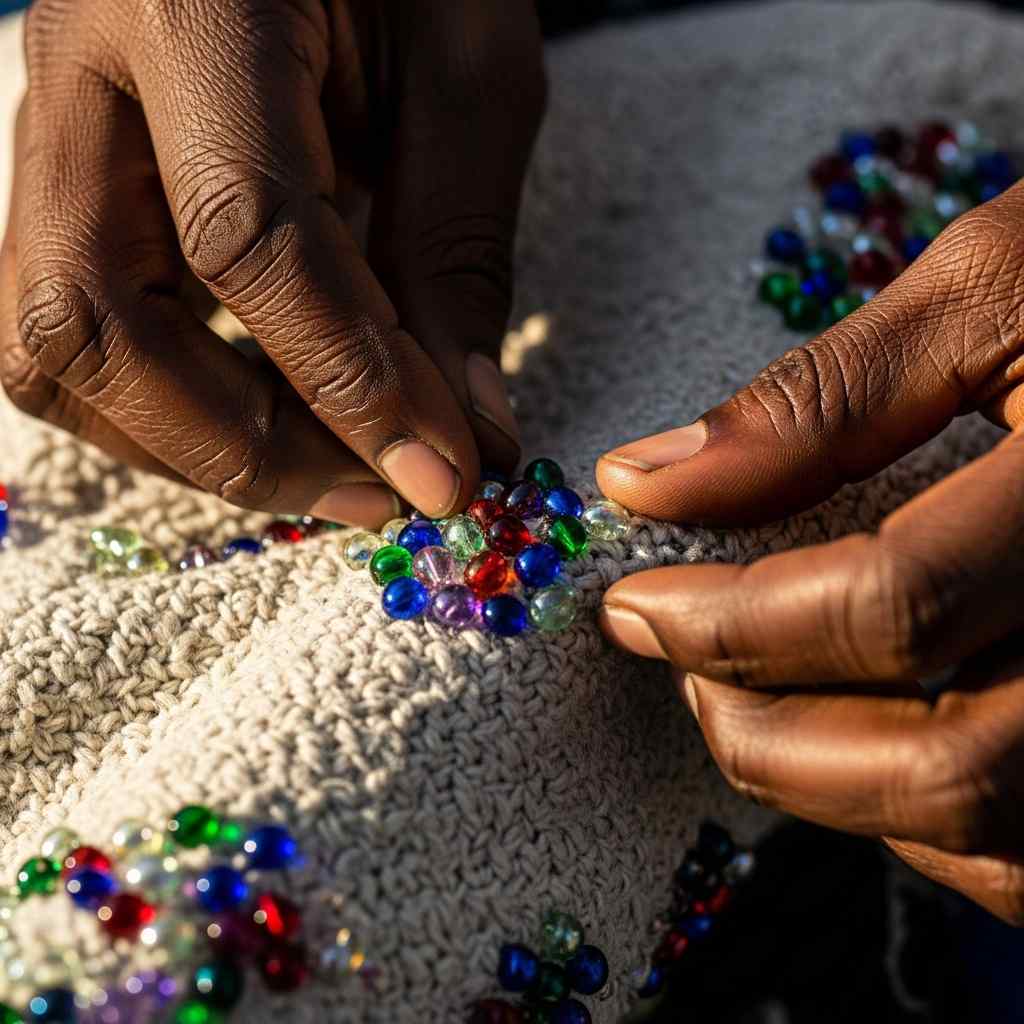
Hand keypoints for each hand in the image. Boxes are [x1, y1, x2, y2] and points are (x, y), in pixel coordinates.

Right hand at [0, 0, 544, 526]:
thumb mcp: (467, 80)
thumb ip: (455, 255)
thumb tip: (464, 433)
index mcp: (187, 2)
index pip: (245, 238)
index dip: (349, 382)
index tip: (441, 475)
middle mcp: (77, 70)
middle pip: (95, 317)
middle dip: (247, 444)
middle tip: (376, 495)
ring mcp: (50, 129)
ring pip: (53, 344)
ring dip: (191, 442)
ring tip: (327, 467)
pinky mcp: (66, 181)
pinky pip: (67, 328)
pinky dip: (163, 404)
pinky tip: (265, 413)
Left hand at [597, 190, 1023, 922]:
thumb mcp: (995, 289)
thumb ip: (820, 399)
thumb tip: (647, 482)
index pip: (892, 607)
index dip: (729, 617)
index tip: (632, 600)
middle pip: (944, 765)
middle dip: (765, 731)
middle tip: (678, 658)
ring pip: (994, 834)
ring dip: (831, 788)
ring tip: (745, 695)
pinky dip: (925, 823)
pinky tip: (861, 737)